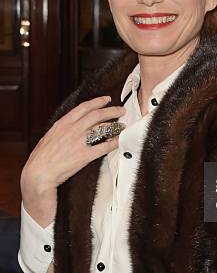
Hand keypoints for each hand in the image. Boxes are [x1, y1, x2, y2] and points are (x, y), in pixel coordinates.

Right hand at [21, 96, 125, 226]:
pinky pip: (104, 147)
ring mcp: (79, 142)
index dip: (97, 102)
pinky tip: (120, 141)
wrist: (38, 173)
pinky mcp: (85, 155)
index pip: (84, 107)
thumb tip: (70, 124)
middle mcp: (73, 130)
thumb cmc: (41, 158)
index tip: (106, 99)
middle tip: (121, 110)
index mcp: (63, 124)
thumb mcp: (49, 136)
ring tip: (121, 126)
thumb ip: (61, 129)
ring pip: (103, 128)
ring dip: (115, 126)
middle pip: (97, 115)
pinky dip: (114, 143)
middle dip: (112, 110)